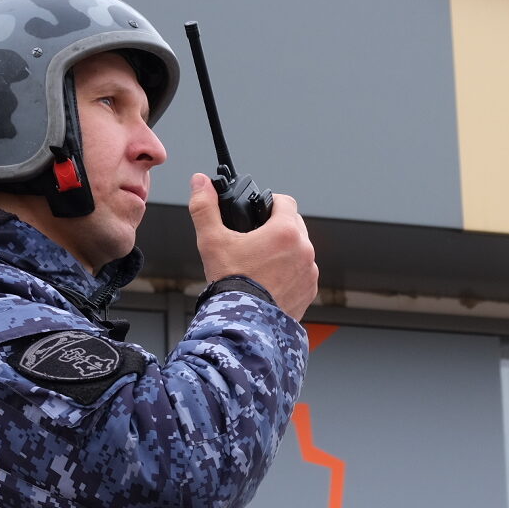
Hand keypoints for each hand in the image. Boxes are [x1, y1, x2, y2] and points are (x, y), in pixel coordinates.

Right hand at [190, 173, 318, 320]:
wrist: (243, 325)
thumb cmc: (230, 284)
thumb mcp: (211, 241)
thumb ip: (205, 207)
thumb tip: (199, 182)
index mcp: (285, 232)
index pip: (285, 201)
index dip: (270, 202)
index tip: (258, 212)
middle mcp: (304, 250)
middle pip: (294, 225)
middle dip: (277, 227)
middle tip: (256, 239)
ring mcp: (309, 272)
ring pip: (300, 250)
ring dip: (285, 251)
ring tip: (261, 262)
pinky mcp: (309, 292)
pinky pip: (302, 274)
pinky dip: (290, 273)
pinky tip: (270, 281)